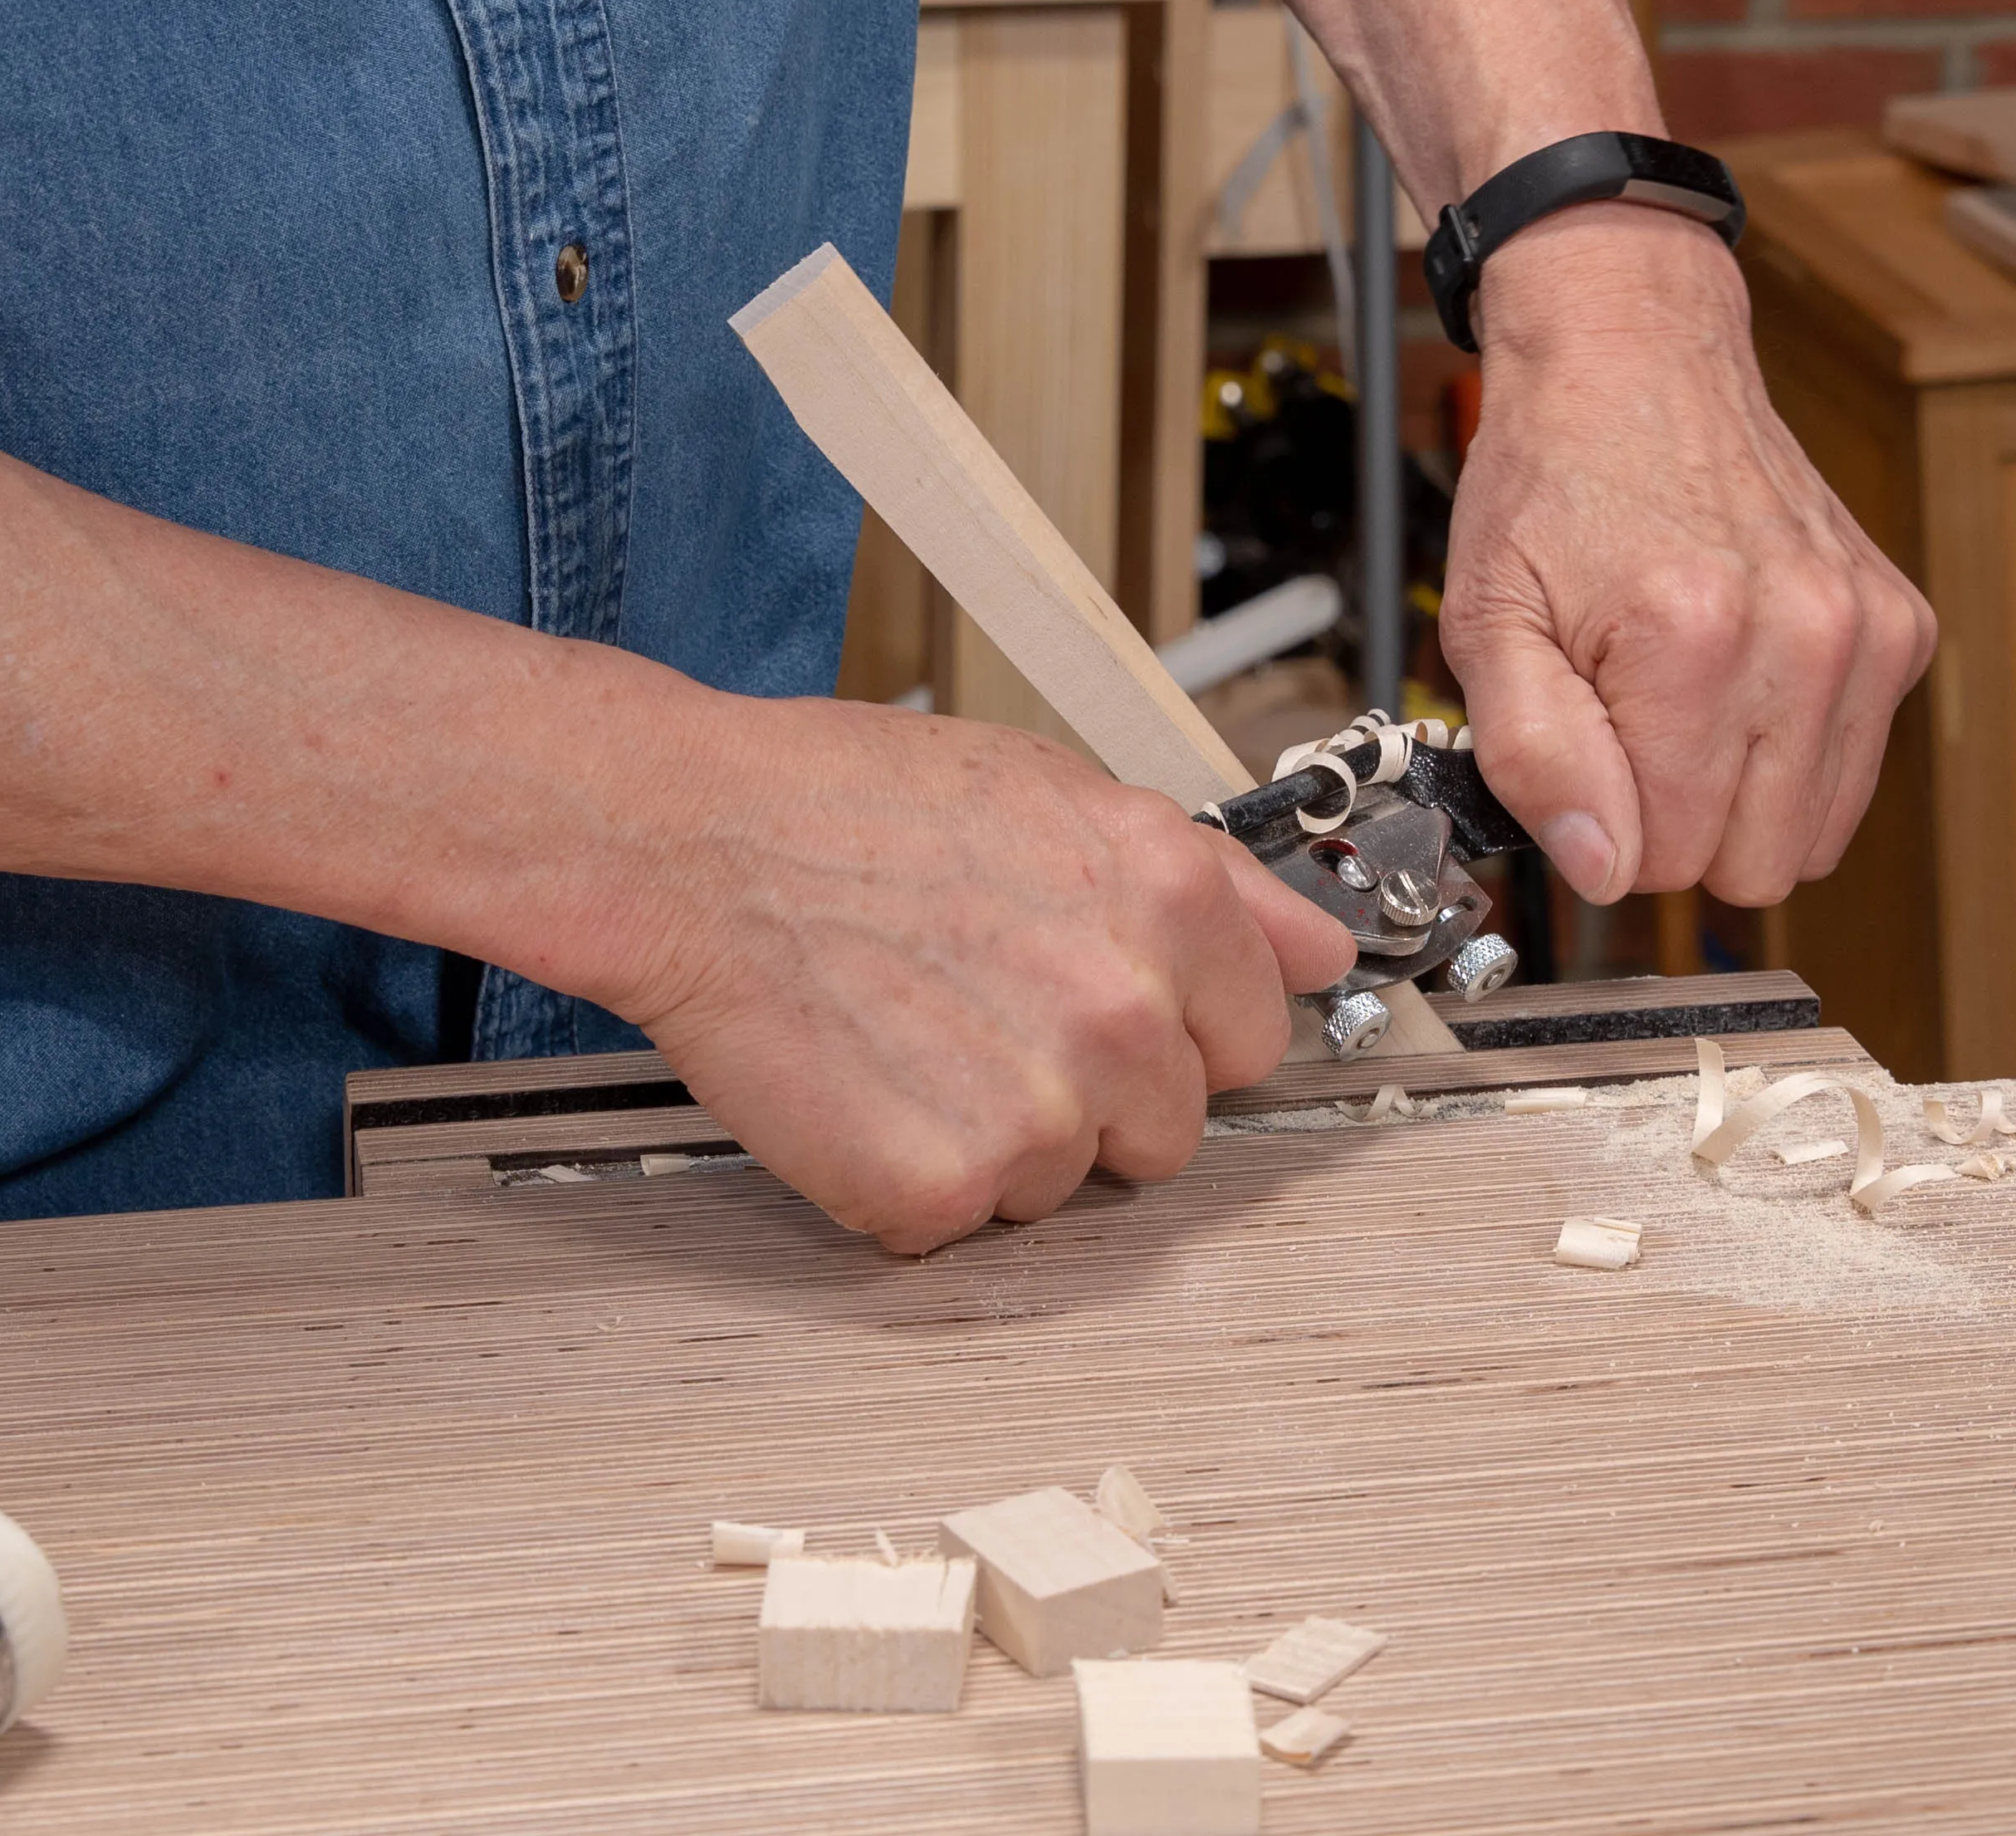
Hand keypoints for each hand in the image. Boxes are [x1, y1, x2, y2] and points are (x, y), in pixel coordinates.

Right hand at [584, 696, 1355, 1253]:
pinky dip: (907, 1180)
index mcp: (1171, 904)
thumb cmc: (849, 806)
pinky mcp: (941, 1190)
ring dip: (999, 1139)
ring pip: (1065, 1184)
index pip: (1257, 1036)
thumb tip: (1323, 946)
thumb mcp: (1061, 792)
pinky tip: (865, 1089)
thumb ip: (1219, 882)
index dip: (1175, 1027)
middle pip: (1169, 1129)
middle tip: (984, 1018)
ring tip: (912, 1039)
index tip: (1106, 1007)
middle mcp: (1125, 1014)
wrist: (691, 844)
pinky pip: (959, 1224)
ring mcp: (1038, 1113)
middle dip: (1094, 1094)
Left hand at [1436, 207, 1934, 906]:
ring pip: (1812, 837)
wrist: (1637, 354)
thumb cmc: (1555, 478)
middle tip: (1632, 728)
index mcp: (1690, 642)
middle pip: (1751, 865)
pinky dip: (1794, 749)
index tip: (1587, 745)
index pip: (1662, 858)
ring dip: (1742, 796)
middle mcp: (1803, 639)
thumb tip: (1600, 868)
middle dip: (1678, 824)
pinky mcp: (1901, 628)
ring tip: (1687, 701)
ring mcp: (1865, 634)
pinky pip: (1853, 772)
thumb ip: (1533, 758)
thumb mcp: (1491, 620)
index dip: (1607, 826)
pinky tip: (1743, 672)